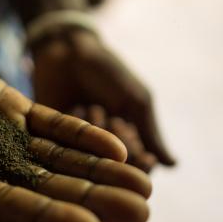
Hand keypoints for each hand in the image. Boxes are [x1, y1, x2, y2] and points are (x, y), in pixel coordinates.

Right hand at [0, 43, 151, 221]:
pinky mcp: (13, 115)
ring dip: (101, 172)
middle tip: (140, 212)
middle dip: (93, 200)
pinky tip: (117, 146)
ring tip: (145, 184)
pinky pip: (52, 127)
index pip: (7, 209)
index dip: (48, 218)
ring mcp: (3, 144)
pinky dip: (83, 136)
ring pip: (58, 162)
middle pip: (47, 191)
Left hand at [31, 29, 175, 166]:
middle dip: (120, 145)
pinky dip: (78, 126)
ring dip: (99, 132)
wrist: (68, 50)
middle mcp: (97, 149)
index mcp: (122, 143)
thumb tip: (173, 166)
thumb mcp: (136, 101)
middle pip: (114, 170)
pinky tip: (78, 106)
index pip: (136, 171)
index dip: (141, 164)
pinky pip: (66, 150)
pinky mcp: (49, 139)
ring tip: (95, 107)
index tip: (144, 155)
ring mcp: (72, 145)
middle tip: (116, 119)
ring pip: (91, 160)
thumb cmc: (108, 73)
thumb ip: (151, 133)